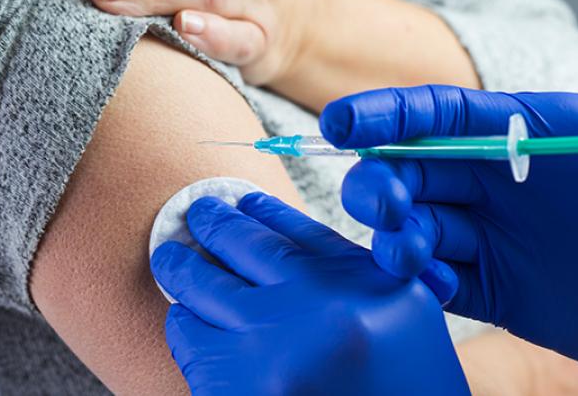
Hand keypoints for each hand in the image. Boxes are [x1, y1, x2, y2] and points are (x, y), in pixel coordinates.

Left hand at [150, 192, 468, 394]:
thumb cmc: (405, 385)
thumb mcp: (398, 314)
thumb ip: (346, 269)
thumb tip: (273, 224)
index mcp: (360, 282)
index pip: (295, 228)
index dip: (259, 210)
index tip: (239, 201)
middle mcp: (316, 308)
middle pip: (240, 244)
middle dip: (207, 222)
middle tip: (194, 214)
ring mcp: (273, 353)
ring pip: (201, 290)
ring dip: (182, 273)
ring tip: (171, 262)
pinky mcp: (240, 393)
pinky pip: (191, 347)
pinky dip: (186, 329)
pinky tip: (187, 321)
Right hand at [320, 85, 577, 378]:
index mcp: (523, 135)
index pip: (440, 117)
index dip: (387, 116)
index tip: (341, 124)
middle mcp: (496, 183)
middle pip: (412, 171)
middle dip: (381, 181)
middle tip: (385, 202)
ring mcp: (491, 238)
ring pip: (416, 228)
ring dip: (395, 235)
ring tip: (406, 249)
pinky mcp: (493, 289)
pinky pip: (439, 282)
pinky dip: (419, 281)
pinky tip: (425, 282)